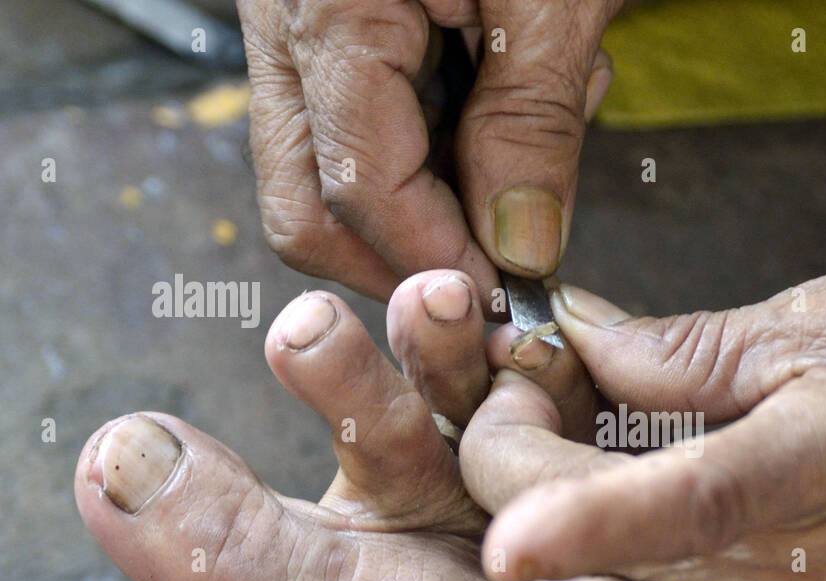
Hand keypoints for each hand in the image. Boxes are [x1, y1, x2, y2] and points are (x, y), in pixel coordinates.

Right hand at [236, 0, 619, 299]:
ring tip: (519, 152)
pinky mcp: (326, 22)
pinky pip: (352, 123)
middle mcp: (284, 19)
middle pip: (307, 202)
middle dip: (408, 256)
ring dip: (423, 206)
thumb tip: (522, 247)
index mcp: (328, 4)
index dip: (439, 260)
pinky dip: (427, 148)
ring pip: (323, 173)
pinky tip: (500, 103)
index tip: (510, 297)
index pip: (358, 187)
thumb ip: (531, 125)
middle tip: (499, 267)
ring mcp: (294, 23)